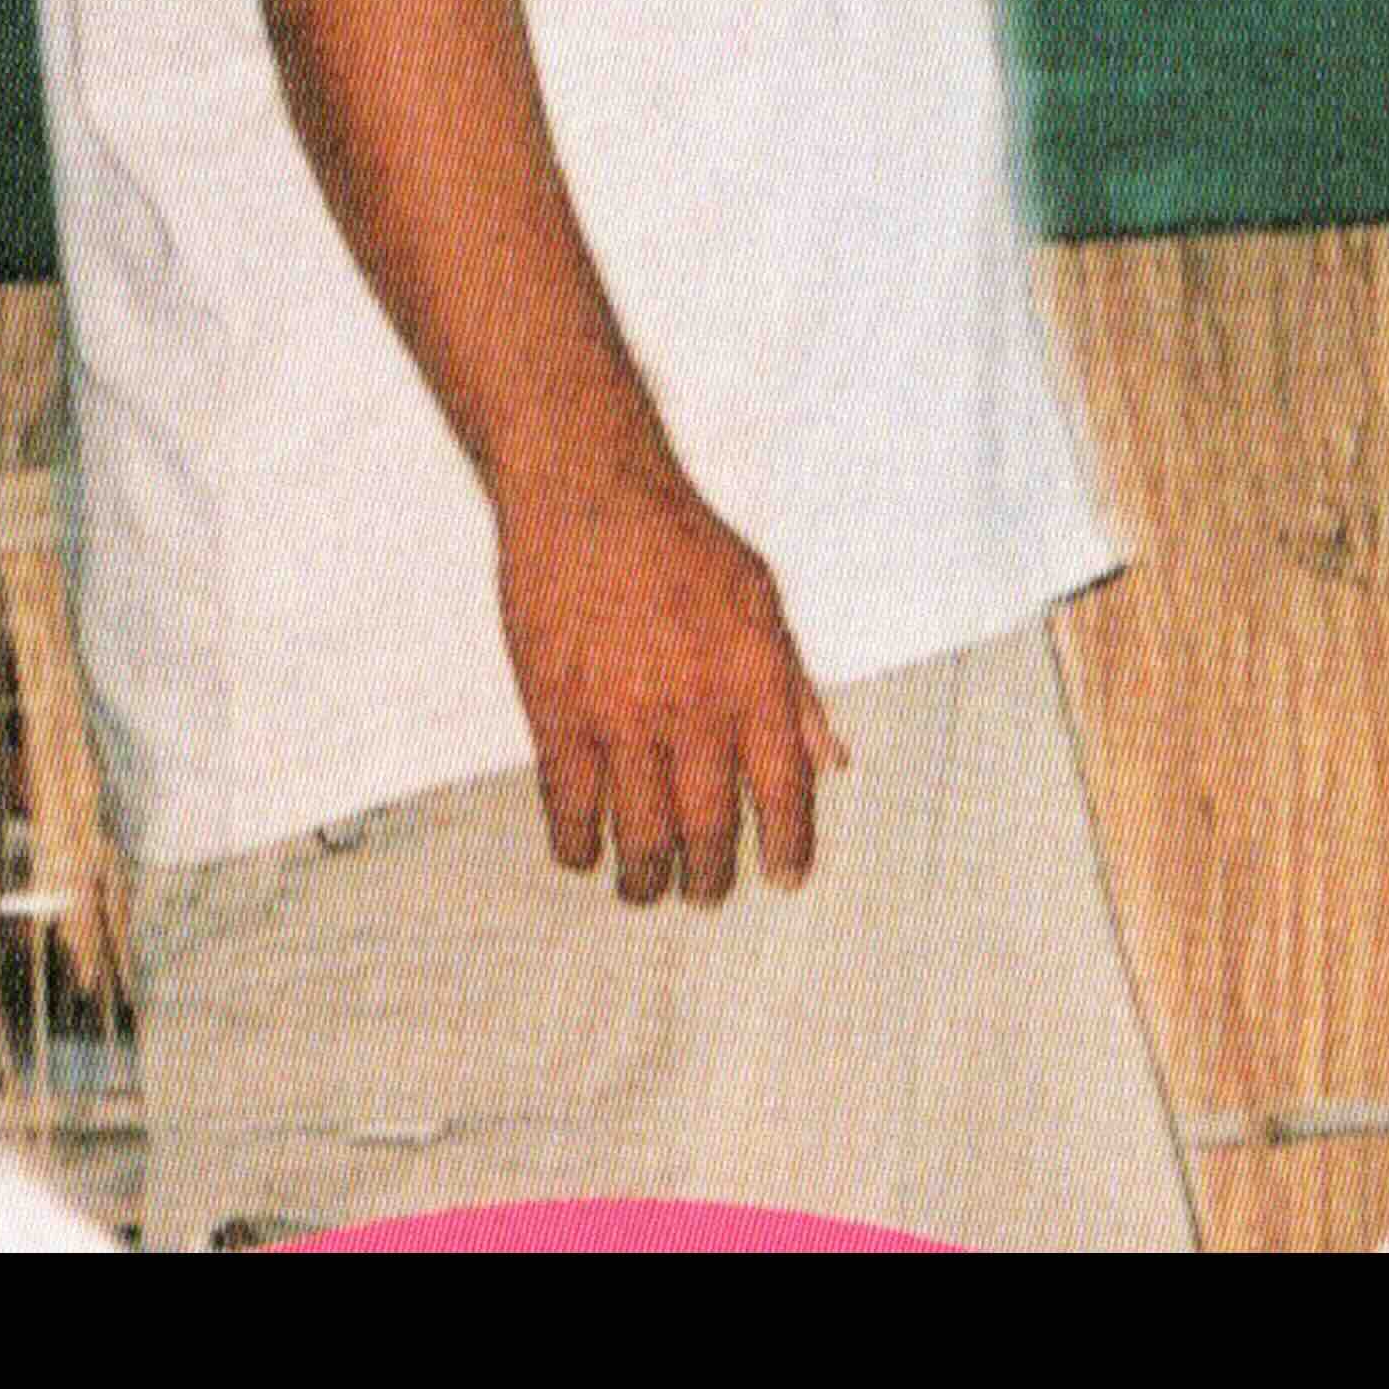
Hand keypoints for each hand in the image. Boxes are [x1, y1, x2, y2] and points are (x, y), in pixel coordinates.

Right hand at [493, 464, 847, 903]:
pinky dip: (578, 846)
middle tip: (708, 893)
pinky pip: (570, 812)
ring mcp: (623, 720)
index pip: (787, 791)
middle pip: (710, 831)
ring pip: (640, 839)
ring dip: (646, 879)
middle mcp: (696, 710)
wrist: (590, 495)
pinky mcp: (557, 720)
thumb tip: (831, 761)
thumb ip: (796, 689)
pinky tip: (585, 852)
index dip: (790, 848)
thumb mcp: (764, 602)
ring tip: (647, 886)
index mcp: (756, 679)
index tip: (786, 879)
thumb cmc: (683, 542)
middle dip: (712, 879)